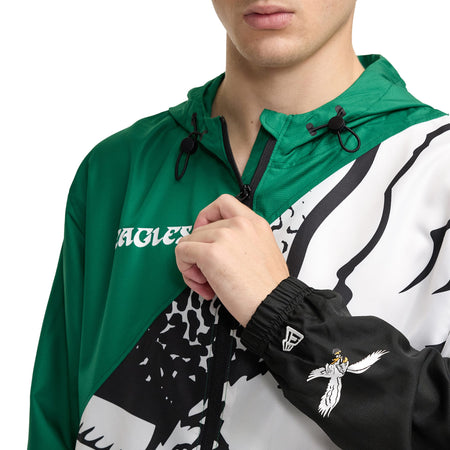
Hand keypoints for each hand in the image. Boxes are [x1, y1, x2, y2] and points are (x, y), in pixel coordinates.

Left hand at [175, 194, 288, 325]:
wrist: (274, 305)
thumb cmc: (269, 288)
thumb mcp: (263, 249)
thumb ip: (241, 239)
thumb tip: (214, 245)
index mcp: (254, 222)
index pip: (222, 203)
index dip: (207, 217)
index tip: (207, 236)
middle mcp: (239, 224)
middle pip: (200, 228)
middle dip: (200, 252)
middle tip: (209, 275)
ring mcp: (223, 236)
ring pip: (188, 241)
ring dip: (192, 264)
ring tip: (207, 283)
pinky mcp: (210, 254)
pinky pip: (182, 252)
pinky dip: (185, 269)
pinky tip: (202, 285)